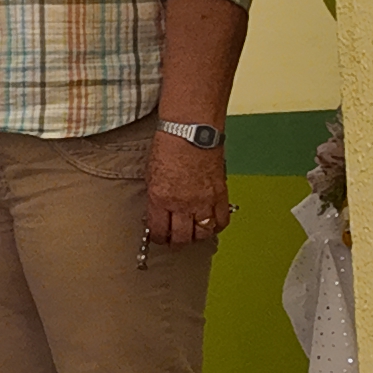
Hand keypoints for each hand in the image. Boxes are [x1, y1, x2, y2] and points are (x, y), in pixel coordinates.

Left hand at [148, 129, 233, 246]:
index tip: (160, 238)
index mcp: (161, 198)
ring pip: (203, 233)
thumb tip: (159, 214)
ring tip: (193, 232)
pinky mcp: (220, 194)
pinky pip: (221, 220)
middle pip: (182, 237)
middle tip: (176, 240)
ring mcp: (203, 200)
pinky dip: (216, 225)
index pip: (159, 231)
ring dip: (197, 236)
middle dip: (177, 242)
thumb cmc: (169, 146)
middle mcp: (182, 203)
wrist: (191, 130)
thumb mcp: (151, 175)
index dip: (159, 238)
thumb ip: (156, 198)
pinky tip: (210, 222)